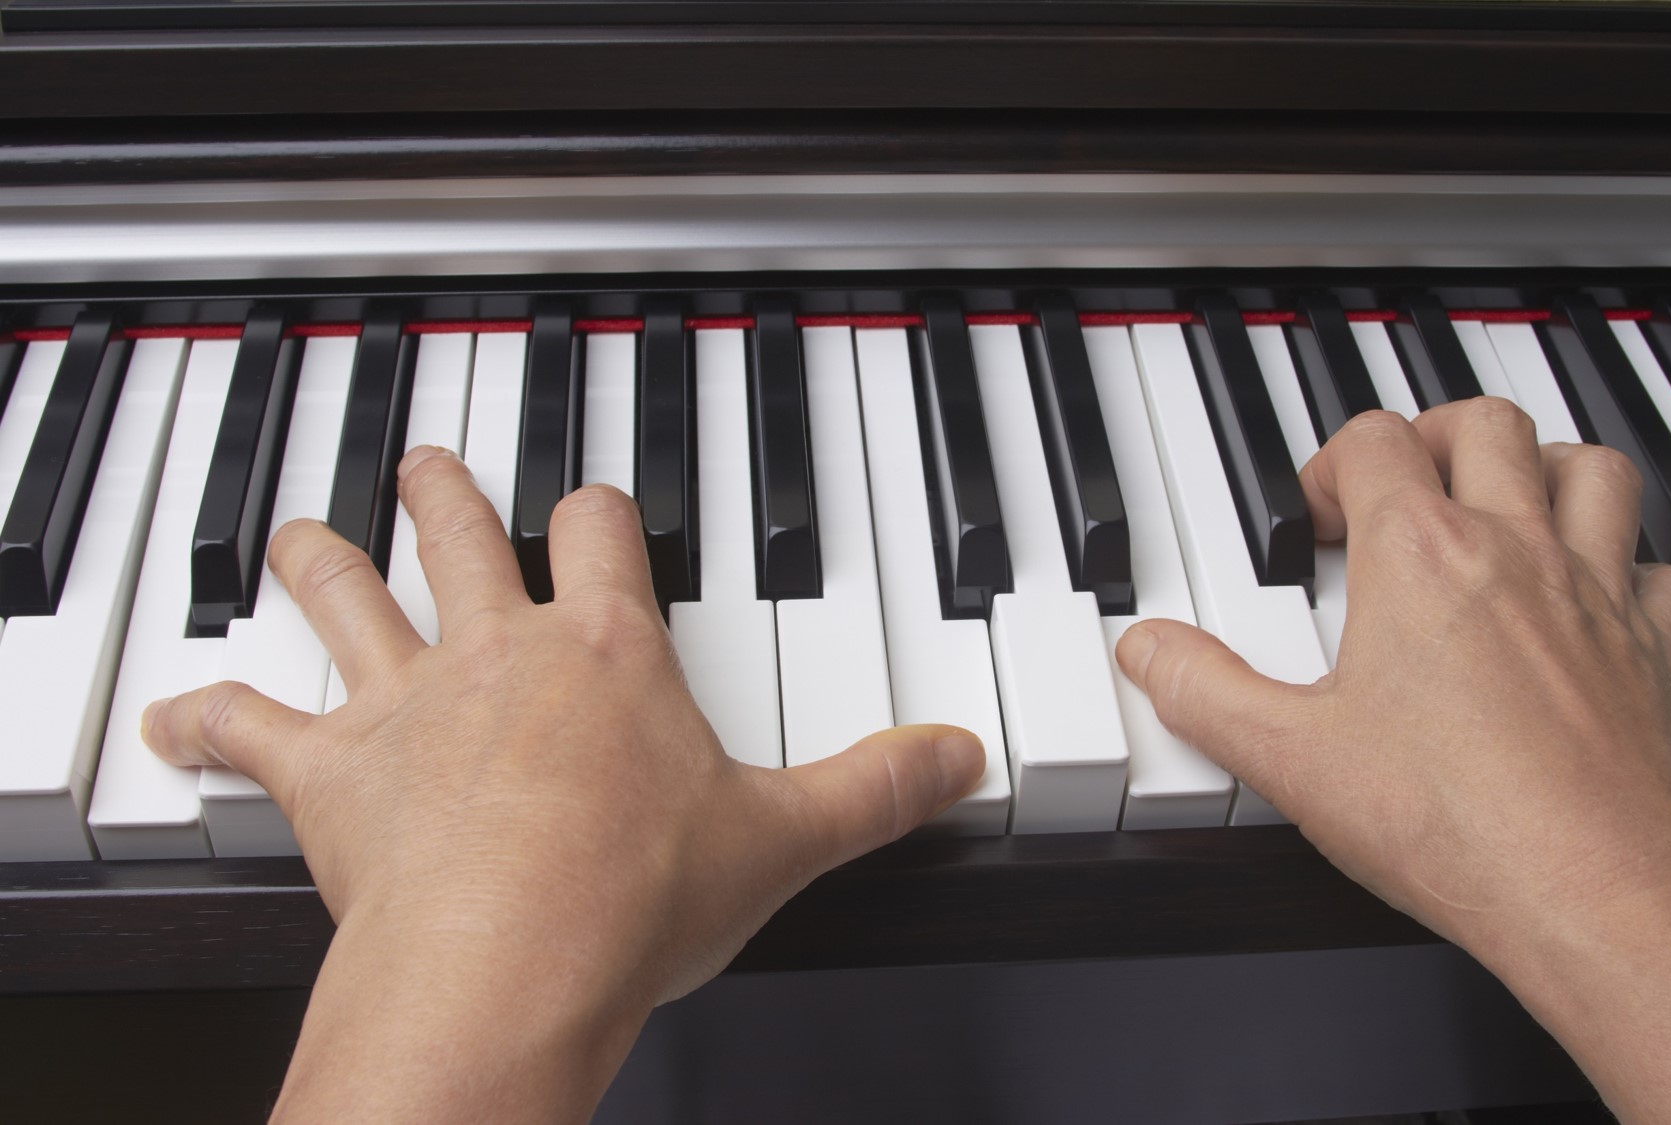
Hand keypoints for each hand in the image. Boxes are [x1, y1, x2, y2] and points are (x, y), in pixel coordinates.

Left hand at [141, 445, 984, 1121]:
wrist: (513, 959)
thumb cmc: (633, 895)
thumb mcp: (785, 838)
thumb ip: (879, 787)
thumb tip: (960, 758)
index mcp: (608, 652)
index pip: (604, 534)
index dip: (601, 508)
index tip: (595, 500)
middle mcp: (500, 653)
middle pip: (461, 538)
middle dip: (443, 493)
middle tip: (427, 461)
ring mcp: (407, 705)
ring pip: (348, 597)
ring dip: (320, 562)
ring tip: (304, 537)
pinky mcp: (332, 774)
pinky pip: (251, 727)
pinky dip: (212, 718)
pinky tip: (184, 716)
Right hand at [1118, 399, 1670, 950]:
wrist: (1592, 894)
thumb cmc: (1452, 824)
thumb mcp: (1288, 759)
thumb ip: (1203, 692)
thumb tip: (1147, 650)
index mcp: (1419, 555)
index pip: (1374, 440)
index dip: (1332, 464)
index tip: (1318, 521)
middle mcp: (1517, 550)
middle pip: (1486, 425)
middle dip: (1435, 437)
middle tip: (1403, 488)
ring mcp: (1598, 593)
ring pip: (1593, 469)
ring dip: (1545, 470)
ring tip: (1503, 508)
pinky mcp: (1656, 649)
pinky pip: (1663, 569)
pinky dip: (1631, 566)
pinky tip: (1598, 599)